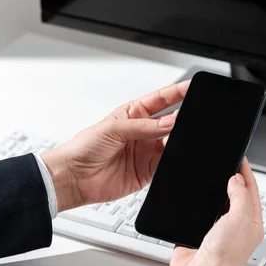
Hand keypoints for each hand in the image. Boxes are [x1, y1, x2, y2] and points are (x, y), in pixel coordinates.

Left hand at [41, 81, 188, 211]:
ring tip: (180, 137)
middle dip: (182, 118)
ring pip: (172, 143)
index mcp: (133, 114)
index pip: (162, 100)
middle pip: (171, 121)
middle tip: (189, 116)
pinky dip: (173, 161)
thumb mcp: (113, 128)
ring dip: (179, 140)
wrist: (74, 178)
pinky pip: (167, 164)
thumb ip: (143, 126)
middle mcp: (142, 132)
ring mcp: (146, 151)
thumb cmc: (84, 148)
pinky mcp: (148, 171)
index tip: (192, 88)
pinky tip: (172, 156)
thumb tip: (169, 123)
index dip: (178, 93)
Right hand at [168, 158, 263, 265]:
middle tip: (227, 163)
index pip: (252, 192)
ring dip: (214, 192)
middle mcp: (235, 228)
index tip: (239, 158)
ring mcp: (216, 232)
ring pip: (217, 205)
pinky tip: (194, 198)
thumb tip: (236, 180)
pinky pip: (197, 215)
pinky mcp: (197, 235)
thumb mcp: (239, 219)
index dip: (246, 173)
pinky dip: (196, 206)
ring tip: (213, 176)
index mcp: (252, 224)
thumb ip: (240, 196)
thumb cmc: (223, 258)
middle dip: (232, 180)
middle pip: (235, 197)